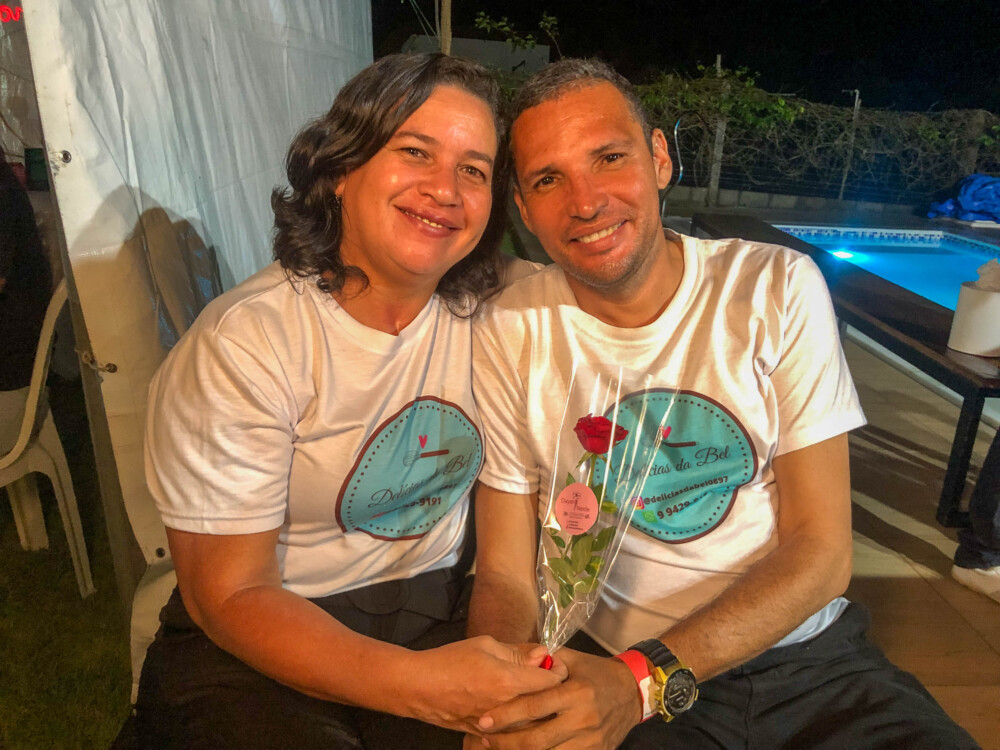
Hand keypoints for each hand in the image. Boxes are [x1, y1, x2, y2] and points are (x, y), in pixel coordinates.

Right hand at [405, 637, 567, 732]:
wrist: (418, 688)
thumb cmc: (450, 660)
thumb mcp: (485, 645)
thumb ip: (517, 652)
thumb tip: (542, 654)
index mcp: (508, 682)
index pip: (552, 681)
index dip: (558, 670)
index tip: (554, 663)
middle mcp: (507, 708)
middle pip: (547, 704)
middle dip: (551, 689)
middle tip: (545, 675)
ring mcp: (497, 726)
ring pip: (533, 722)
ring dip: (538, 707)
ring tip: (530, 691)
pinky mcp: (486, 735)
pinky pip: (514, 731)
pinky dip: (520, 720)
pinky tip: (513, 706)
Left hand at [476, 648, 641, 749]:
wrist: (633, 692)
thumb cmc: (597, 673)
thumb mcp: (574, 659)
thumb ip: (547, 661)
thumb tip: (517, 660)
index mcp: (576, 693)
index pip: (534, 707)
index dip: (506, 715)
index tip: (484, 720)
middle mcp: (583, 719)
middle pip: (537, 740)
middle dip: (506, 742)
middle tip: (484, 738)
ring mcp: (590, 741)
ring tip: (498, 747)